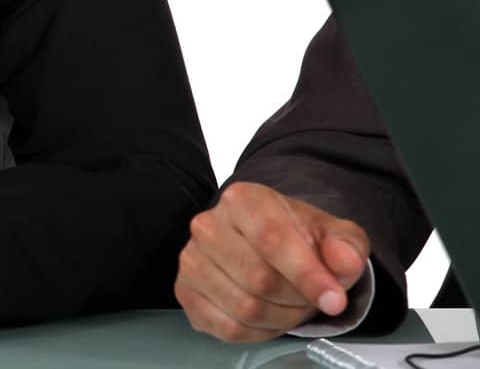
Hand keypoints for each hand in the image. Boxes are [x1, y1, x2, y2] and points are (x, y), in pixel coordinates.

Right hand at [176, 182, 369, 342]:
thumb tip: (344, 260)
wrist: (269, 247)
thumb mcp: (332, 234)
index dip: (306, 275)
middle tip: (311, 297)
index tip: (334, 298)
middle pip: (258, 279)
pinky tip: (268, 316)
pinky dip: (258, 332)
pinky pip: (227, 327)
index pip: (271, 239)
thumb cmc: (297, 238)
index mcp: (243, 200)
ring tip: (290, 303)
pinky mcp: (186, 291)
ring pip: (244, 308)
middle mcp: (208, 225)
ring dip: (281, 318)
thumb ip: (345, 245)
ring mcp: (192, 259)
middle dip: (297, 299)